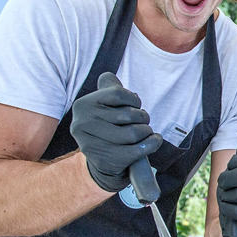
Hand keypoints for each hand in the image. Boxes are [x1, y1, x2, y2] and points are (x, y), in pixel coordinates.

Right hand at [70, 72, 162, 191]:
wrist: (102, 160)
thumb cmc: (108, 126)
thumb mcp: (104, 106)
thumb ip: (108, 88)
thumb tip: (108, 76)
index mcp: (83, 105)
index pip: (117, 94)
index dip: (134, 99)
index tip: (137, 105)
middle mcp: (82, 123)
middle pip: (127, 114)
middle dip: (143, 117)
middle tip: (144, 121)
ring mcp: (92, 144)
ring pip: (133, 132)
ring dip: (147, 131)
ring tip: (147, 131)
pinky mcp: (105, 160)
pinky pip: (138, 150)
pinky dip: (152, 144)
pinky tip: (154, 140)